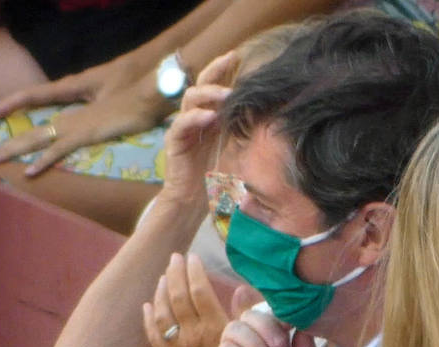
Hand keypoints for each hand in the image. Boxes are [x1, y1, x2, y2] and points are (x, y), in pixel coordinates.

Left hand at [0, 71, 172, 176]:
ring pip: (37, 138)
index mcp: (75, 109)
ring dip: (13, 149)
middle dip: (7, 142)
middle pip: (31, 130)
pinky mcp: (86, 134)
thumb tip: (92, 131)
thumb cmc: (136, 101)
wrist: (148, 93)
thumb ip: (99, 122)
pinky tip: (29, 171)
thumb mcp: (113, 113)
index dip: (14, 114)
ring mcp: (76, 124)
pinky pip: (59, 150)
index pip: (38, 111)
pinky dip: (44, 160)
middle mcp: (70, 116)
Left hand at [143, 252, 247, 346]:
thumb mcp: (251, 344)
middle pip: (177, 296)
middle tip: (175, 257)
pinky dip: (148, 318)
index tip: (194, 257)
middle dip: (175, 273)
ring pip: (162, 312)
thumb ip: (245, 316)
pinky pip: (153, 335)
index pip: (199, 291)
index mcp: (215, 328)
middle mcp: (193, 336)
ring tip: (164, 276)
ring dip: (161, 290)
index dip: (194, 271)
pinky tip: (148, 305)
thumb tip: (242, 289)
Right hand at [156, 54, 237, 207]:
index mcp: (211, 115)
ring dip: (209, 94)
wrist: (195, 199)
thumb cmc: (216, 174)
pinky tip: (210, 117)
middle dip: (216, 70)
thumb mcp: (236, 146)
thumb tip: (264, 109)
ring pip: (191, 99)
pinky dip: (196, 117)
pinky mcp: (174, 141)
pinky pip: (182, 123)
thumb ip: (242, 127)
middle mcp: (196, 116)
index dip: (225, 69)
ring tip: (226, 95)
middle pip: (202, 84)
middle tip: (231, 59)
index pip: (216, 86)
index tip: (240, 55)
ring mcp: (183, 126)